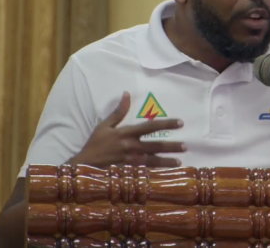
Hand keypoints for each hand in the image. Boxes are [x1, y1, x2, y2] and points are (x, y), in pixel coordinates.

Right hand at [71, 92, 185, 167]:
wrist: (84, 165)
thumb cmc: (95, 144)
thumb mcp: (104, 125)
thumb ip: (118, 111)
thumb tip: (127, 94)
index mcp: (127, 133)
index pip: (151, 127)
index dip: (166, 124)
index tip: (180, 123)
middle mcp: (131, 147)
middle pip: (155, 145)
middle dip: (171, 146)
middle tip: (185, 146)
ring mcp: (131, 161)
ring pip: (153, 160)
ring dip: (167, 161)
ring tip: (179, 162)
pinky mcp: (129, 172)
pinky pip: (145, 172)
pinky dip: (156, 173)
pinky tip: (165, 175)